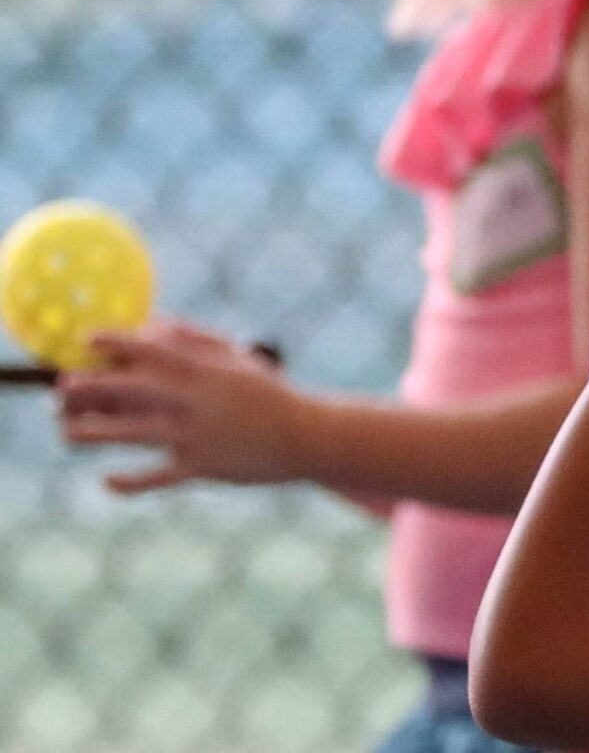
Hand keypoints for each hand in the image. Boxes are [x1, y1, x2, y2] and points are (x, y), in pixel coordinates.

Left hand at [56, 320, 302, 493]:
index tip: (87, 339)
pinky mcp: (201, 468)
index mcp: (207, 370)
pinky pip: (157, 478)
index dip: (117, 343)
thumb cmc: (269, 392)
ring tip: (66, 431)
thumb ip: (197, 340)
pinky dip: (129, 482)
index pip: (153, 350)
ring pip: (133, 434)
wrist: (305, 435)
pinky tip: (106, 479)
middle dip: (93, 387)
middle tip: (62, 387)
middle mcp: (197, 401)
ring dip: (95, 432)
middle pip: (133, 390)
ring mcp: (197, 436)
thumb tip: (155, 327)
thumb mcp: (238, 358)